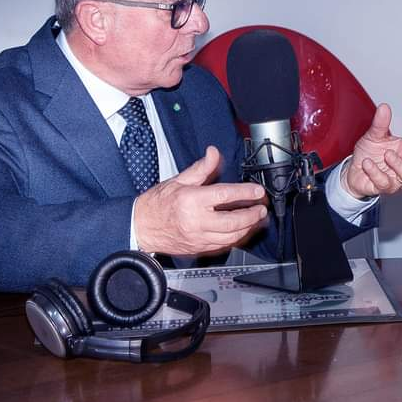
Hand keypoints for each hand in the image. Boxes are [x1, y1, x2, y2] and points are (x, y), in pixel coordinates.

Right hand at [135, 146, 268, 254]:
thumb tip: (213, 154)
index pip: (225, 195)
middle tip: (261, 208)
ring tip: (256, 219)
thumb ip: (200, 168)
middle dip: (252, 215)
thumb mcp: (178, 180)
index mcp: (191, 201)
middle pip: (232, 221)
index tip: (257, 191)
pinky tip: (242, 230)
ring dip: (248, 228)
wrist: (140, 227)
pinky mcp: (198, 248)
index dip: (245, 193)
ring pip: (231, 236)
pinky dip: (236, 238)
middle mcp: (196, 221)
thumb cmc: (156, 204)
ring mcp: (198, 237)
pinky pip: (223, 245)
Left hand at [342, 103, 401, 199]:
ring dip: (397, 163)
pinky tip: (367, 163)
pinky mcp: (385, 187)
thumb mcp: (373, 135)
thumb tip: (384, 108)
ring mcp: (396, 177)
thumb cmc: (369, 153)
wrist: (353, 172)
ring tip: (386, 154)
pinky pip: (385, 182)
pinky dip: (375, 172)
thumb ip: (380, 124)